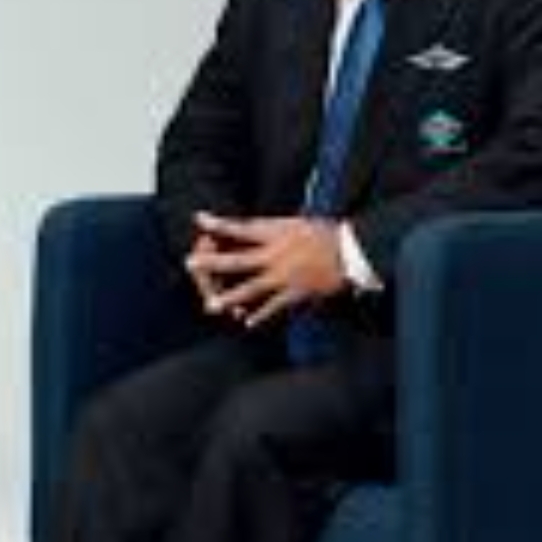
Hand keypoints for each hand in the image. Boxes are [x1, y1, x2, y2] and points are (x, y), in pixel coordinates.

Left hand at [191, 211, 346, 327]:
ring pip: (250, 289)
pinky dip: (259, 316)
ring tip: (209, 305)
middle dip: (212, 262)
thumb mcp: (297, 223)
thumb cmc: (327, 233)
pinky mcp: (295, 293)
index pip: (241, 227)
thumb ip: (273, 229)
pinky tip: (246, 323)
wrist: (352, 252)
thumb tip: (253, 228)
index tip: (198, 218)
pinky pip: (273, 307)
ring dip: (228, 297)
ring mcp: (284, 276)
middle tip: (189, 263)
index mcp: (278, 233)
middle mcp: (276, 255)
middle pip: (237, 260)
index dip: (219, 223)